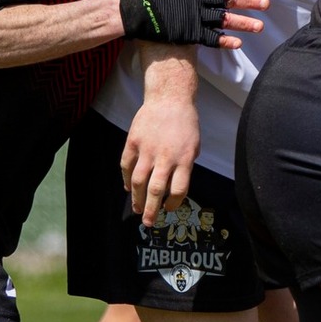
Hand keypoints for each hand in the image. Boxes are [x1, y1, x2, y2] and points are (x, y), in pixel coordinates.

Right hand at [118, 0, 266, 47]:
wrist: (128, 11)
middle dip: (249, 2)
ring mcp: (194, 16)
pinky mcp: (187, 33)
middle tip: (266, 4)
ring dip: (243, 23)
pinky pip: (209, 38)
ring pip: (224, 20)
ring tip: (260, 26)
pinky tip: (238, 44)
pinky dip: (224, 41)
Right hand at [122, 92, 200, 225]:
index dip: (173, 204)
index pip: (178, 190)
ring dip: (136, 198)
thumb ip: (184, 166)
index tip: (169, 209)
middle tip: (148, 222)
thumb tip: (173, 188)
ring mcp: (147, 149)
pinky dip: (126, 179)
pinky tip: (129, 188)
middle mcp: (165, 157)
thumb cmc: (185, 124)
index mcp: (184, 159)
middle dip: (151, 209)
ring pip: (138, 181)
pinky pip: (126, 165)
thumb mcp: (194, 146)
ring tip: (137, 209)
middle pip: (156, 190)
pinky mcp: (133, 142)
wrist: (169, 99)